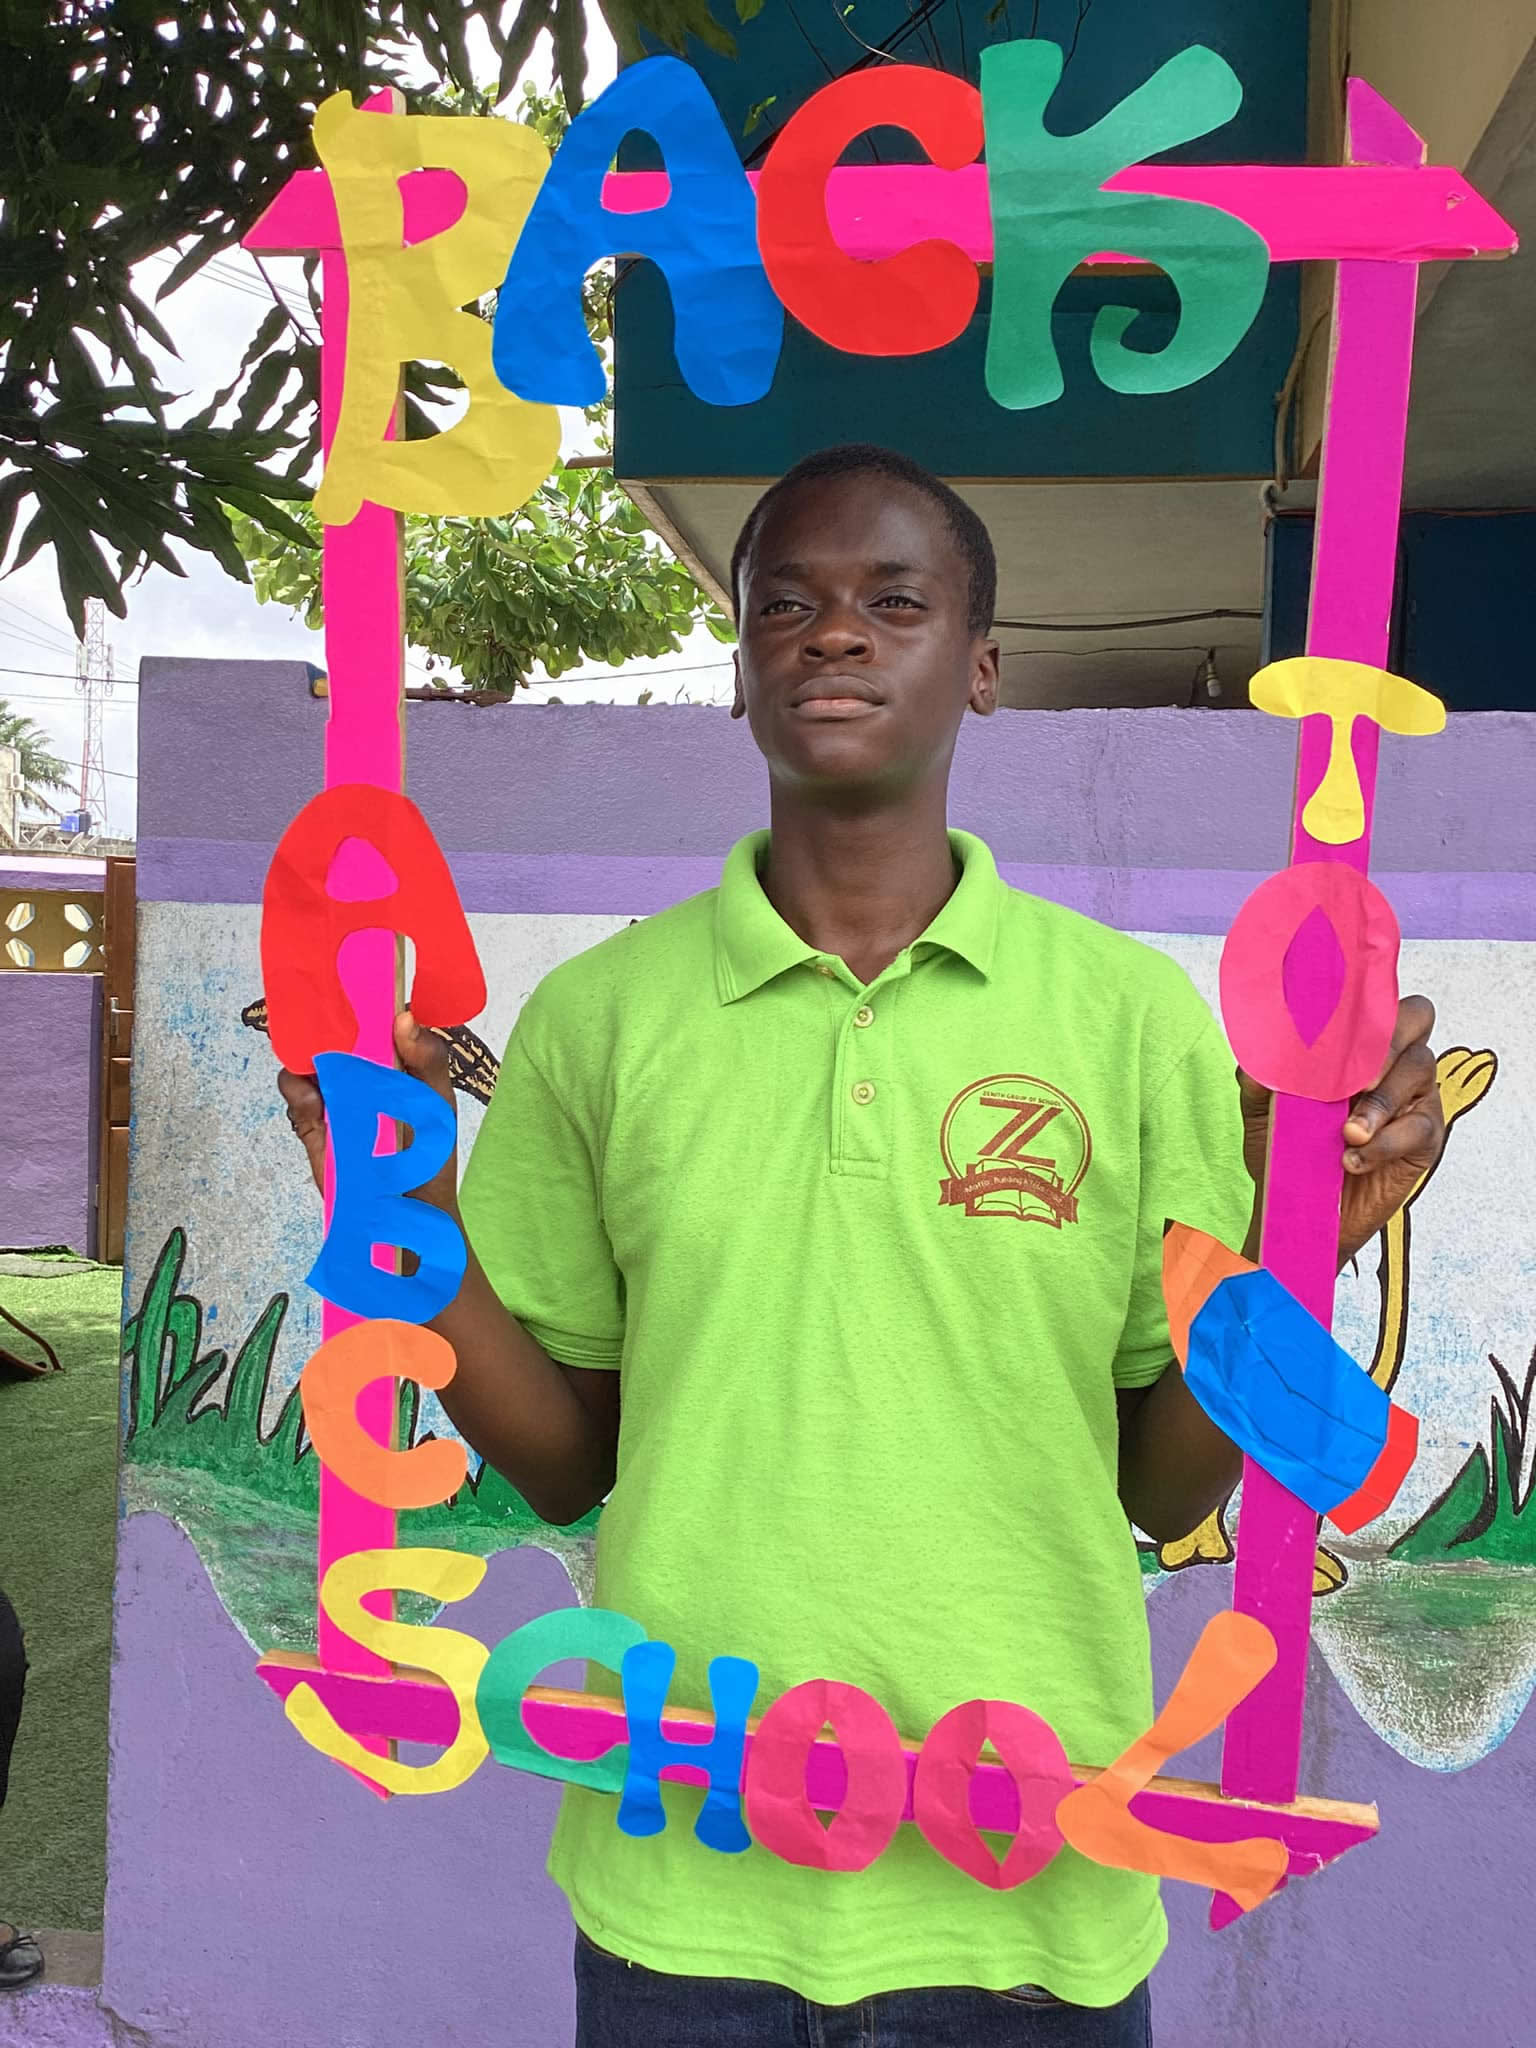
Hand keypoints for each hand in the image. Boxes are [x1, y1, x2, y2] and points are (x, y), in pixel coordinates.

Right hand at [276, 1010, 459, 1202]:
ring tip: (322, 1071)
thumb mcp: (437, 1102)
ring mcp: (334, 1099)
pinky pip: (296, 1099)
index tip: (347, 984)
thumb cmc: (430, 1154)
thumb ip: (429, 1060)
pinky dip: (298, 1093)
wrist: (408, 1213)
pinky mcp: (313, 1126)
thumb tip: (404, 1018)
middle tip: (323, 1018)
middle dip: (323, 1025)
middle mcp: (360, 1076)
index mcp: (392, 1063)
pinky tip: (314, 1101)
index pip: (370, 1023)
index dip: (357, 1003)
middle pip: (332, 1038)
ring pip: (307, 1064)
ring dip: (308, 1060)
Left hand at [1239, 994, 1445, 1266]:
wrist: (1298, 1210)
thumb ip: (1257, 1082)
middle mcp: (1390, 1059)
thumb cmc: (1285, 1152)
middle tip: (1356, 1079)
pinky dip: (1384, 1143)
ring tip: (1348, 1133)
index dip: (1366, 997)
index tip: (1337, 1018)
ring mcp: (1414, 1095)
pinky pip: (1419, 1125)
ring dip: (1381, 1100)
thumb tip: (1254, 1061)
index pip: (1375, 999)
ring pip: (1419, 1067)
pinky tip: (1353, 1160)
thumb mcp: (1260, 1115)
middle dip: (1385, 1040)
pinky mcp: (1425, 1136)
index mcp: (1353, 1044)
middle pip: (1416, 1016)